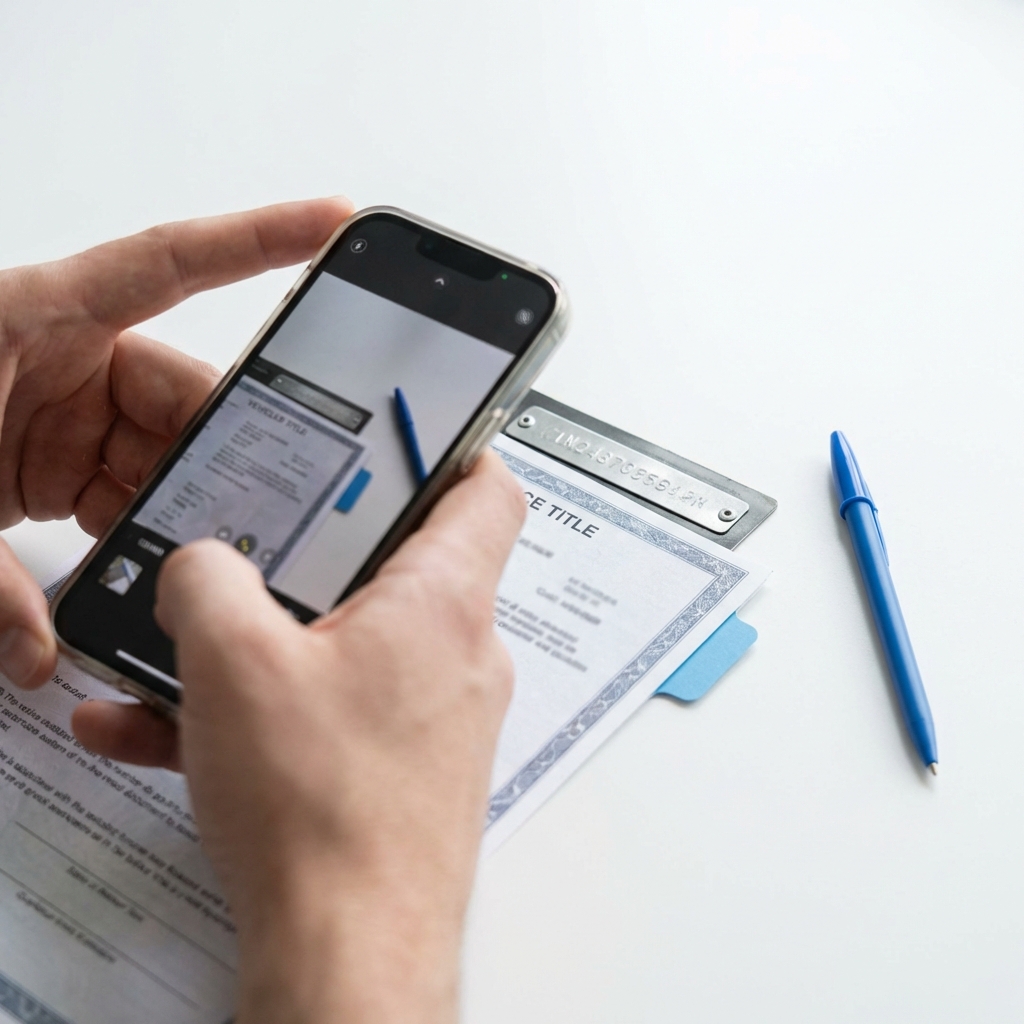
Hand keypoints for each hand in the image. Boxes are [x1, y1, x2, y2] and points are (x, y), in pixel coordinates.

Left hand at [0, 197, 352, 687]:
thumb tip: (39, 652)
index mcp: (39, 317)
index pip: (172, 263)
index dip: (259, 237)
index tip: (331, 223)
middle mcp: (65, 358)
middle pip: (182, 393)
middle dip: (217, 456)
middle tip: (253, 510)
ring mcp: (64, 414)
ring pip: (161, 454)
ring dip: (175, 510)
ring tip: (190, 559)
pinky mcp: (52, 463)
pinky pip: (123, 492)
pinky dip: (137, 533)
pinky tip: (141, 567)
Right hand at [73, 451, 525, 1023]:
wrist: (349, 955)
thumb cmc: (323, 810)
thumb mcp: (233, 661)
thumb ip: (207, 579)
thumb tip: (202, 563)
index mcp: (442, 601)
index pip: (487, 490)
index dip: (450, 451)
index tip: (401, 438)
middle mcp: (459, 653)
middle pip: (403, 564)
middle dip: (320, 553)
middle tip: (261, 545)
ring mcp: (438, 715)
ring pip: (352, 646)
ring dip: (270, 645)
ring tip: (187, 655)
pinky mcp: (406, 766)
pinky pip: (336, 713)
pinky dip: (272, 711)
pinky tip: (172, 737)